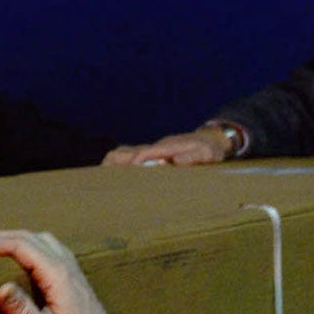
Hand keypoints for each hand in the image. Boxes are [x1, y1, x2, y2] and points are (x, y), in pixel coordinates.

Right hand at [0, 230, 117, 313]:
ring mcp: (71, 268)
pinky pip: (47, 248)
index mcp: (57, 275)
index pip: (21, 246)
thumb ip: (22, 310)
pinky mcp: (72, 275)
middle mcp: (66, 265)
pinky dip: (27, 244)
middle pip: (29, 237)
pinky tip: (18, 255)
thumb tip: (0, 288)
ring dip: (13, 238)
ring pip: (39, 239)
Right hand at [101, 125, 232, 166]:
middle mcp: (158, 146)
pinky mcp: (155, 153)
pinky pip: (135, 157)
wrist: (212, 139)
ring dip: (116, 162)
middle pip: (130, 150)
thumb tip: (173, 163)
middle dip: (116, 160)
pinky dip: (123, 163)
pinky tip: (115, 174)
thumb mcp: (206, 154)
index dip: (135, 160)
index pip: (147, 152)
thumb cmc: (210, 150)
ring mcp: (155, 149)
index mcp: (168, 146)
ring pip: (129, 152)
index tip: (126, 169)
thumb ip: (192, 157)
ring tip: (101, 175)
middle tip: (102, 172)